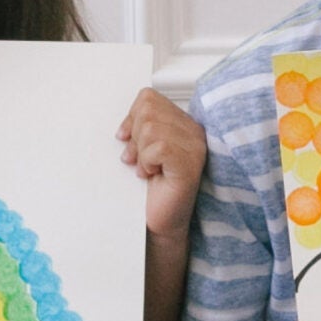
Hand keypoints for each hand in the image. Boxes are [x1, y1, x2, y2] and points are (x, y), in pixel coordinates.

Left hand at [118, 89, 205, 239]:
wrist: (161, 222)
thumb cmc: (154, 190)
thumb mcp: (142, 150)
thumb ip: (141, 128)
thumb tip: (125, 125)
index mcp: (184, 123)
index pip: (149, 98)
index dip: (131, 117)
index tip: (126, 139)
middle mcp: (194, 131)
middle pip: (148, 109)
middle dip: (135, 136)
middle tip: (139, 159)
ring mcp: (195, 147)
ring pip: (151, 127)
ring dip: (140, 152)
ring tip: (147, 168)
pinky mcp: (189, 164)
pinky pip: (158, 147)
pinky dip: (147, 161)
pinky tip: (152, 174)